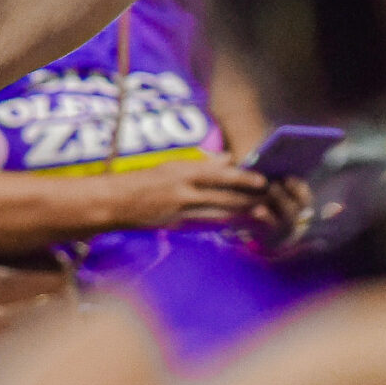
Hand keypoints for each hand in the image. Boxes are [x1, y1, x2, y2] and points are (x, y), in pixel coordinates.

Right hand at [106, 154, 277, 229]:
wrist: (116, 202)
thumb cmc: (143, 179)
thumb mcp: (171, 165)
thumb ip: (201, 163)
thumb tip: (227, 159)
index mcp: (182, 172)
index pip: (220, 174)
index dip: (243, 178)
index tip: (262, 180)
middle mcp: (183, 191)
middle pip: (224, 196)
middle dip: (249, 198)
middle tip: (269, 198)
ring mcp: (180, 211)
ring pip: (219, 213)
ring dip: (242, 213)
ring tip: (261, 212)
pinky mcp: (177, 225)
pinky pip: (207, 224)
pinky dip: (224, 223)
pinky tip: (238, 223)